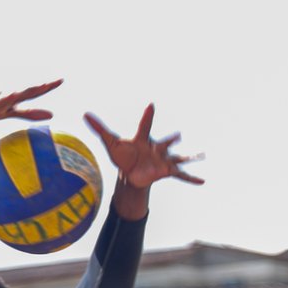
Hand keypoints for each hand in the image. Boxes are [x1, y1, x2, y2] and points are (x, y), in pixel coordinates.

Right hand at [0, 80, 61, 148]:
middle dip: (28, 89)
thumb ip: (29, 113)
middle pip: (15, 92)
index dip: (45, 86)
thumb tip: (52, 115)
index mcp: (10, 95)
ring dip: (1, 98)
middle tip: (43, 85)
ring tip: (13, 96)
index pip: (31, 91)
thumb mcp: (9, 112)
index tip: (61, 80)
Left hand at [85, 105, 203, 218]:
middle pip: (164, 143)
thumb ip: (99, 128)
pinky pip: (181, 176)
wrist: (131, 172)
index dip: (146, 116)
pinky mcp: (166, 172)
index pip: (144, 126)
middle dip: (170, 140)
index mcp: (143, 139)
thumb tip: (85, 114)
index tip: (150, 105)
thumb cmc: (123, 155)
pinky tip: (203, 182)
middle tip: (178, 135)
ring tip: (201, 155)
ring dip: (189, 157)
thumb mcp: (110, 143)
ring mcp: (163, 160)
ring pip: (177, 158)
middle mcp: (156, 148)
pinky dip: (191, 179)